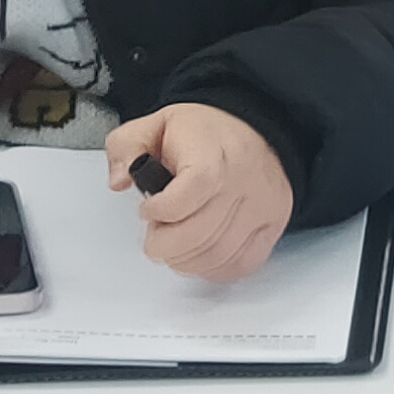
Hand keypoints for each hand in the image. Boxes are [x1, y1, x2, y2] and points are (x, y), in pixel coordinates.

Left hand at [106, 102, 292, 282]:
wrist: (255, 129)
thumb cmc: (206, 133)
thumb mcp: (156, 124)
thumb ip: (126, 146)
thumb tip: (120, 180)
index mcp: (213, 153)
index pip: (187, 196)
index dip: (160, 211)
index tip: (148, 209)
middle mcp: (243, 181)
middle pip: (199, 234)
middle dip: (164, 244)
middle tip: (155, 236)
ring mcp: (262, 206)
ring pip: (217, 255)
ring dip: (184, 260)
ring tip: (174, 245)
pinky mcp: (273, 224)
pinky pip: (242, 263)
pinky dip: (214, 270)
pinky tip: (199, 256)